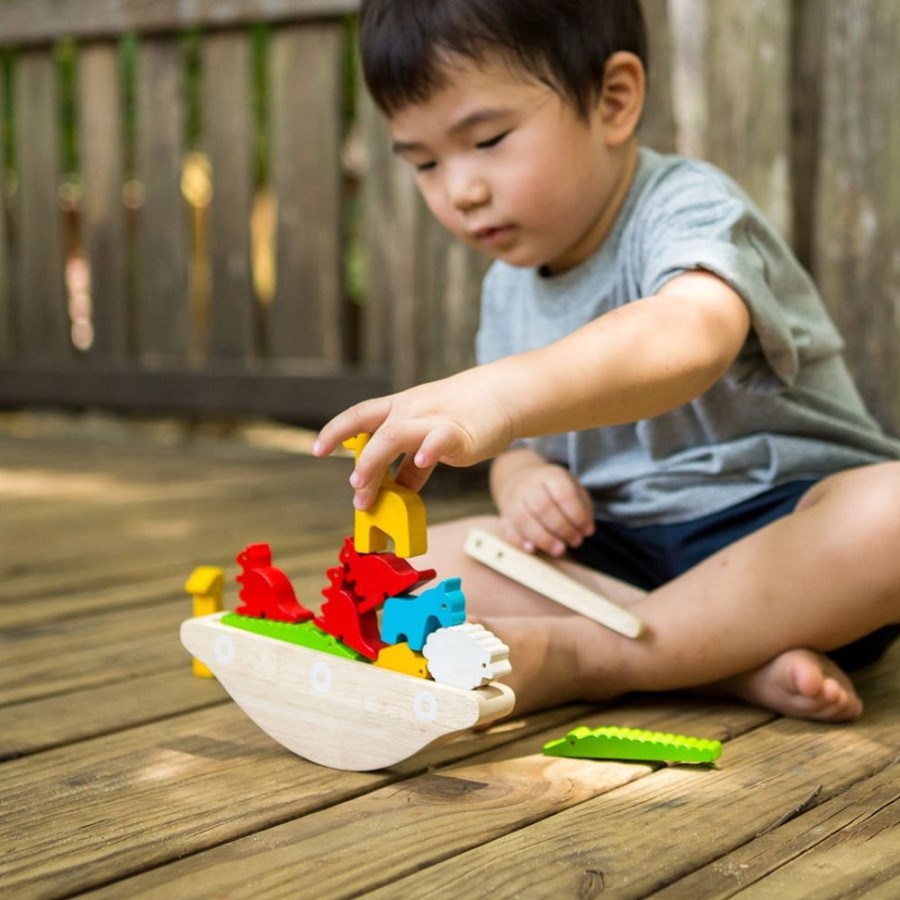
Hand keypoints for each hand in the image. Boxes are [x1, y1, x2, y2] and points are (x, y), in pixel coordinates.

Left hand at [312, 368, 516, 508]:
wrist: (503, 394)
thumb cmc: (465, 416)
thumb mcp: (429, 434)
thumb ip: (412, 465)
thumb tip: (396, 491)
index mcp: (400, 408)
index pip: (359, 415)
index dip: (336, 431)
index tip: (318, 450)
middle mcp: (411, 410)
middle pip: (372, 429)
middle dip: (358, 462)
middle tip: (354, 491)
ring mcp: (433, 419)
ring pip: (394, 435)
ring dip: (374, 463)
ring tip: (366, 491)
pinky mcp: (458, 432)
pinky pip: (438, 439)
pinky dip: (427, 451)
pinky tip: (422, 461)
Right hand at [493, 454, 594, 556]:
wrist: (522, 480)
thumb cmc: (555, 490)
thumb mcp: (574, 489)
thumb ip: (583, 508)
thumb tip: (585, 529)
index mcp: (551, 476)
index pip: (563, 494)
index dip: (577, 515)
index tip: (588, 531)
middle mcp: (529, 485)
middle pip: (542, 506)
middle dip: (561, 528)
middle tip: (576, 541)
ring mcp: (513, 500)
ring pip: (523, 519)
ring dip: (543, 539)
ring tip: (559, 550)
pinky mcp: (504, 516)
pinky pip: (507, 529)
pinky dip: (519, 541)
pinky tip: (532, 549)